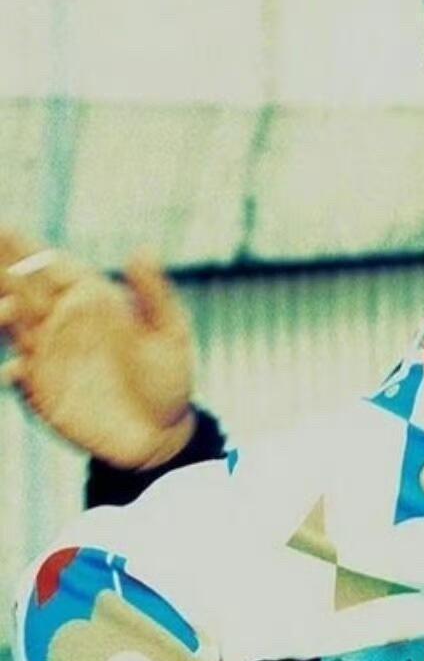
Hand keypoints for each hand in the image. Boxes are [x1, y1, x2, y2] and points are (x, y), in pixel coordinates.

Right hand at [0, 230, 197, 468]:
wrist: (161, 433)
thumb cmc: (170, 376)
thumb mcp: (170, 333)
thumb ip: (153, 294)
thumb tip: (143, 249)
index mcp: (91, 300)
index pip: (51, 267)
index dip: (26, 248)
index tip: (5, 228)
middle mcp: (62, 322)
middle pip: (21, 289)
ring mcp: (48, 356)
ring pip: (12, 327)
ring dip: (1, 315)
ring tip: (3, 309)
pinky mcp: (42, 391)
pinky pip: (18, 377)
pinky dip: (13, 372)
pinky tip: (12, 371)